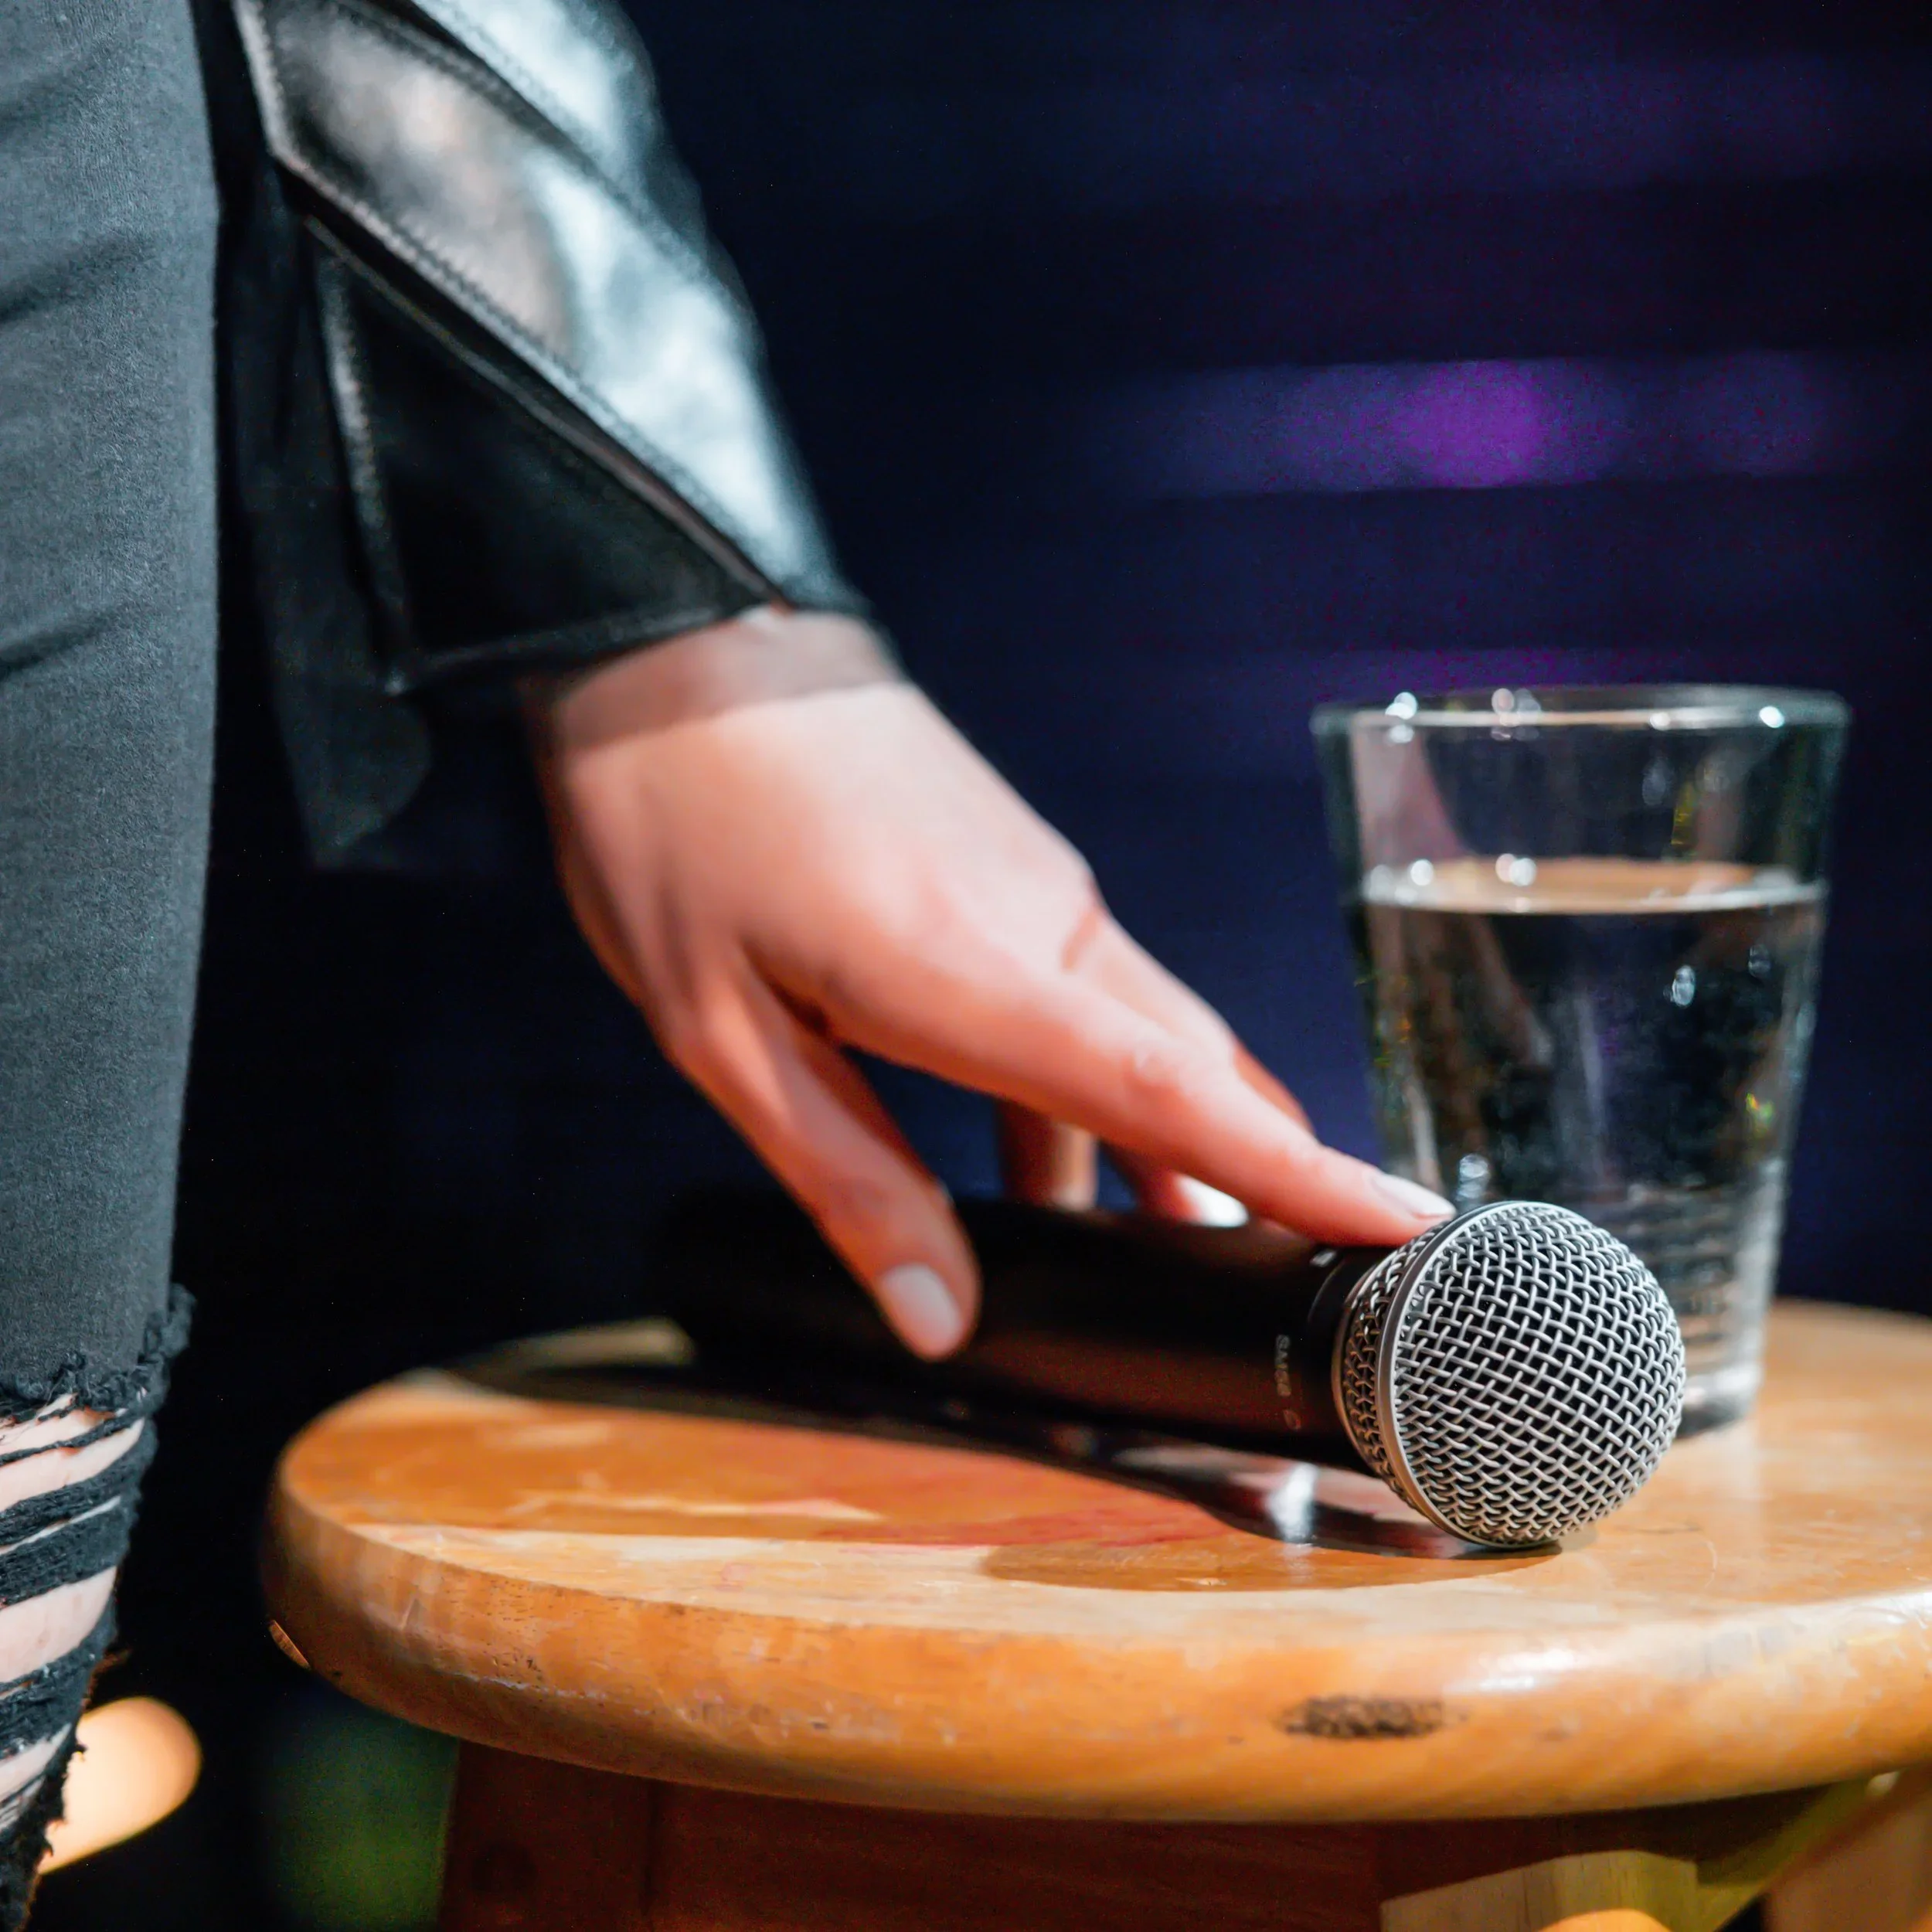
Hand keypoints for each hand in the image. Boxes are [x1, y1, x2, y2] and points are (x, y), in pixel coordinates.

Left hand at [528, 608, 1449, 1356]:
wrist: (675, 634)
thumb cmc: (674, 827)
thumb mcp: (718, 1033)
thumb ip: (844, 1177)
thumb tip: (941, 1314)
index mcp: (961, 967)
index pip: (1170, 1092)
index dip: (1299, 1174)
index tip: (1415, 1231)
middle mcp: (1039, 919)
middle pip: (1193, 1071)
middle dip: (1262, 1181)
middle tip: (1307, 1284)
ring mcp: (1038, 881)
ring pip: (1141, 1036)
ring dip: (1157, 1148)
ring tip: (1143, 1255)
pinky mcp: (1016, 864)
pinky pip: (1086, 994)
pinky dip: (1090, 1088)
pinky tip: (1043, 1163)